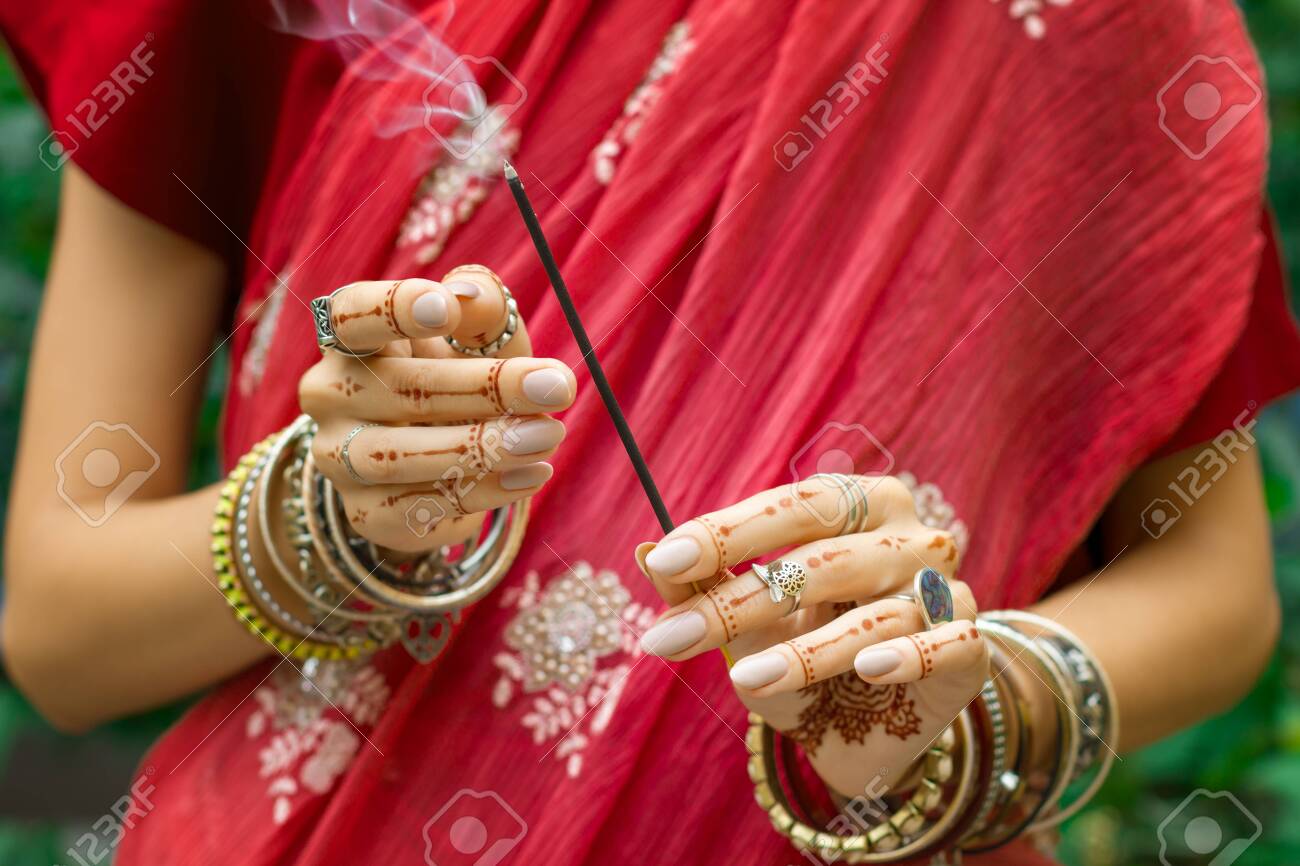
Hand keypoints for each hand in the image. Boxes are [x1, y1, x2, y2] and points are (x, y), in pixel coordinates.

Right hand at [299, 266, 575, 551]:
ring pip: (397, 456)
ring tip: (546, 436)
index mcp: (353, 338)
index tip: (446, 309)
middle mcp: (332, 394)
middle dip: (486, 388)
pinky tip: (531, 475)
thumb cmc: (462, 379)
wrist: (444, 463)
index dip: (392, 309)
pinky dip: (481, 491)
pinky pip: (416, 508)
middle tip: (556, 387)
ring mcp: (338, 457)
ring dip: (481, 447)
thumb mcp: (481, 340)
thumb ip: (482, 309)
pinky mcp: (364, 512)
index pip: (352, 315)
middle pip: (399, 388)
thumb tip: (471, 295)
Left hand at [635, 476, 988, 796]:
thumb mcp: (749, 623)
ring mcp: (946, 589)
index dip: (728, 531)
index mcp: (857, 505)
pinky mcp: (971, 648)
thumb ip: (705, 588)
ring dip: (807, 649)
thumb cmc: (807, 650)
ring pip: (875, 611)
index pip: (791, 506)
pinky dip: (908, 654)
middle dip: (742, 598)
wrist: (875, 727)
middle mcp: (908, 535)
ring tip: (744, 678)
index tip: (666, 559)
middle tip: (673, 638)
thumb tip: (645, 555)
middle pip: (823, 558)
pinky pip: (947, 644)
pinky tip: (868, 668)